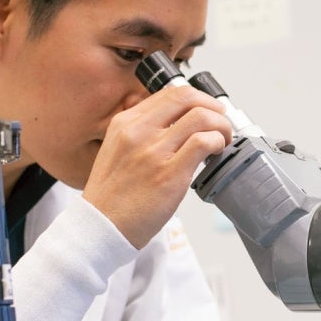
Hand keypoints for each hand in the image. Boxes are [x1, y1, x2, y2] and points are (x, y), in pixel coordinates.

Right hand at [82, 85, 231, 248]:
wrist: (100, 227)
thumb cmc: (111, 197)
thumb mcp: (117, 151)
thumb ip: (142, 134)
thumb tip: (177, 124)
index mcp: (125, 123)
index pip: (170, 93)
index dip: (197, 99)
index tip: (206, 111)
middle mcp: (138, 132)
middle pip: (188, 97)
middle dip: (213, 106)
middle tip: (220, 122)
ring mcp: (154, 152)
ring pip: (201, 117)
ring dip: (220, 126)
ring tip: (221, 141)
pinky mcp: (169, 173)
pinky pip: (203, 142)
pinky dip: (217, 143)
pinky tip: (215, 153)